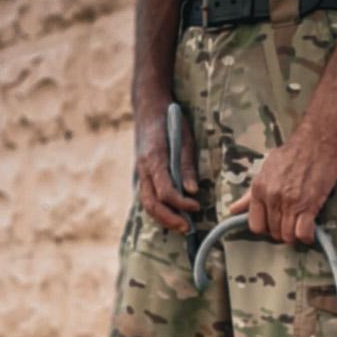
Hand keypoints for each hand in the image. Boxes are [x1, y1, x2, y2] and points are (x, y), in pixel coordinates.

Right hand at [134, 102, 198, 233]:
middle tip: (188, 228)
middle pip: (152, 204)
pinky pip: (147, 198)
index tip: (196, 207)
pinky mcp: (141, 175)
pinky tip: (172, 216)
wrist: (148, 108)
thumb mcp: (184, 138)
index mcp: (154, 158)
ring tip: (182, 226)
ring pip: (146, 205)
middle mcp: (143, 169)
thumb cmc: (169, 120)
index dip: (181, 204)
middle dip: (170, 219)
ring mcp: (139, 173)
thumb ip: (186, 166)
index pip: (165, 191)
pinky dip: (158, 211)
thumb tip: (192, 191)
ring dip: (163, 219)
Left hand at [230, 125, 336, 243]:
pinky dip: (307, 236)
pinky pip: (303, 233)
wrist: (316, 141)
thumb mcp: (266, 169)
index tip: (274, 223)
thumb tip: (233, 209)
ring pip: (287, 236)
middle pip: (273, 232)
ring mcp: (290, 203)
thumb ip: (250, 193)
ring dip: (294, 235)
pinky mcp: (309, 205)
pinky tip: (310, 230)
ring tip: (300, 225)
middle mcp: (272, 197)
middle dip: (282, 231)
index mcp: (259, 189)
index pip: (255, 225)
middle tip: (290, 222)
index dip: (265, 228)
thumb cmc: (292, 153)